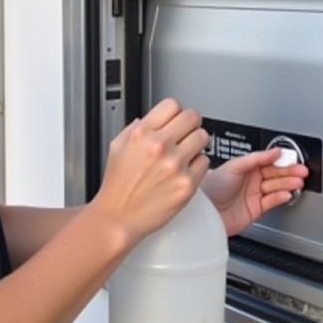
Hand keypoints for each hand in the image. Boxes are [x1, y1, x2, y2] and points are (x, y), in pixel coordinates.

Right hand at [91, 98, 209, 248]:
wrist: (119, 218)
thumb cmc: (117, 186)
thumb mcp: (118, 147)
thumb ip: (135, 128)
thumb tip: (153, 118)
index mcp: (142, 133)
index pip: (173, 105)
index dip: (175, 113)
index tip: (175, 121)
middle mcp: (159, 146)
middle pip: (192, 117)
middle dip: (190, 125)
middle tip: (186, 135)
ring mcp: (175, 165)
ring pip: (203, 138)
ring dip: (196, 144)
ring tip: (186, 154)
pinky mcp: (186, 184)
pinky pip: (204, 162)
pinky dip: (197, 166)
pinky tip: (184, 172)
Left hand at [200, 149, 308, 235]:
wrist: (205, 210)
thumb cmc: (212, 187)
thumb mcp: (234, 166)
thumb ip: (256, 158)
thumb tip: (274, 151)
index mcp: (246, 167)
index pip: (268, 161)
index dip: (281, 160)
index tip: (293, 158)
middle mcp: (251, 180)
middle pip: (275, 174)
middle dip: (289, 172)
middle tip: (301, 170)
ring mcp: (254, 194)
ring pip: (276, 187)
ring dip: (287, 184)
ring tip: (297, 182)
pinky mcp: (256, 209)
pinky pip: (272, 201)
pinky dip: (280, 197)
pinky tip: (286, 194)